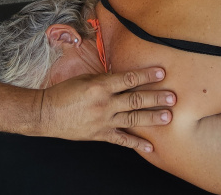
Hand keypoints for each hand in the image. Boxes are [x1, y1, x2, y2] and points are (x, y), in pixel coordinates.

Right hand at [39, 68, 175, 151]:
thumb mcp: (85, 78)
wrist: (47, 114)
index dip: (146, 75)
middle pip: (135, 100)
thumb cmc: (64, 92)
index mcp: (99, 86)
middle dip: (156, 98)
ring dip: (152, 118)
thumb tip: (126, 77)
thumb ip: (106, 79)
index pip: (128, 79)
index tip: (162, 73)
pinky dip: (136, 144)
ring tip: (168, 116)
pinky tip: (150, 147)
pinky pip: (122, 140)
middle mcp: (104, 103)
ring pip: (133, 119)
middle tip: (173, 97)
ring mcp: (103, 121)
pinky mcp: (100, 134)